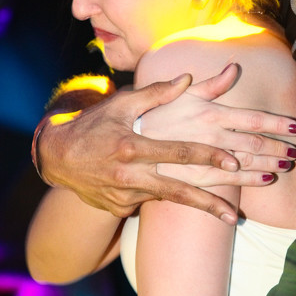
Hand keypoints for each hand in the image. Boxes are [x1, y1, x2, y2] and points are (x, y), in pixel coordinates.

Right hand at [37, 67, 295, 223]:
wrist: (58, 158)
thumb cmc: (94, 124)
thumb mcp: (122, 104)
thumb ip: (157, 93)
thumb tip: (188, 77)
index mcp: (132, 147)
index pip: (176, 153)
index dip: (206, 157)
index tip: (233, 162)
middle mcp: (129, 175)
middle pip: (178, 191)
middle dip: (211, 201)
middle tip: (237, 212)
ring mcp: (125, 195)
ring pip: (170, 201)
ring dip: (202, 208)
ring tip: (230, 218)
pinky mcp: (121, 207)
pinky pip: (151, 203)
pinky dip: (169, 201)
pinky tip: (190, 202)